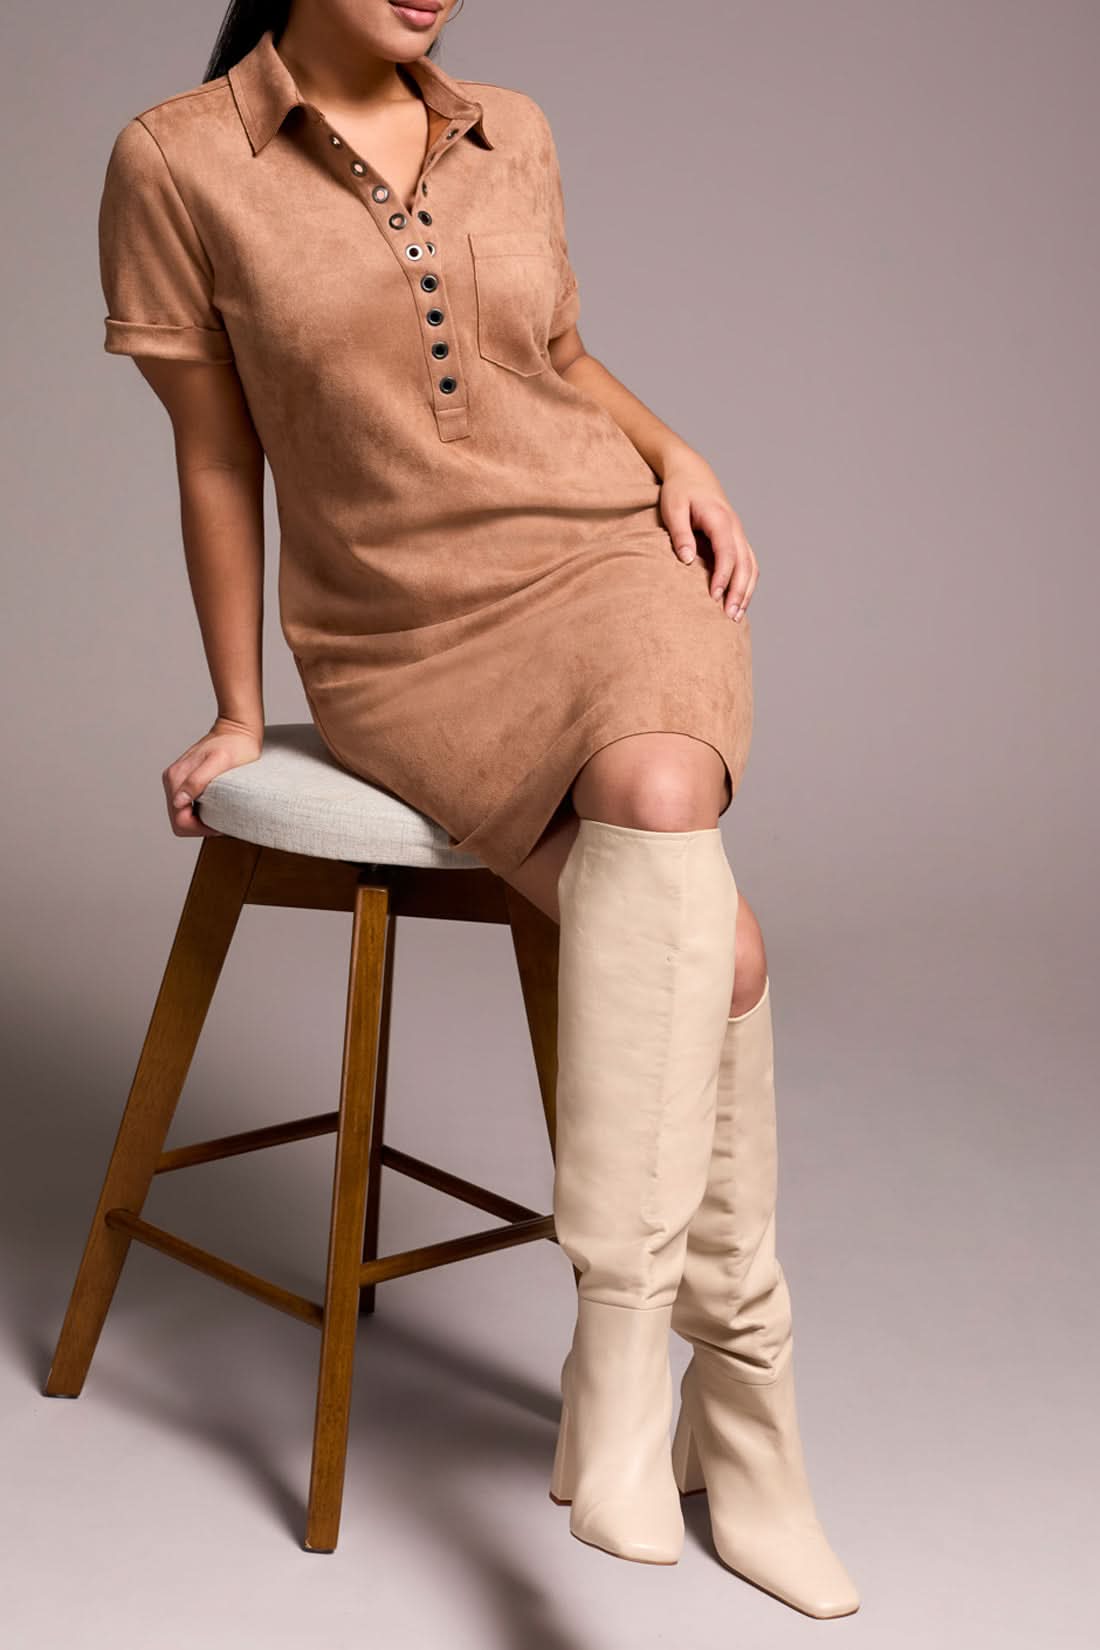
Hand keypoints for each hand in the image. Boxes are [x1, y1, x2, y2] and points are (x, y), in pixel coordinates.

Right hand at [162, 717, 262, 836]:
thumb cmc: (235, 744)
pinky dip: (199, 811)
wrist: (237, 729)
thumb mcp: (219, 762)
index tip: (220, 823)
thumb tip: (179, 801)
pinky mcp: (185, 780)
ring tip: (220, 814)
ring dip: (199, 820)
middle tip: (222, 821)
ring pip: (181, 814)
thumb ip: (197, 780)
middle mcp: (172, 780)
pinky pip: (187, 805)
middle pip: (178, 820)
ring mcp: (177, 780)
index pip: (180, 820)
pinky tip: (215, 806)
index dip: (199, 828)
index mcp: (177, 778)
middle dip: (198, 826)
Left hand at [658, 451, 758, 620]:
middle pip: (745, 564)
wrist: (692, 473)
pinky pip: (748, 564)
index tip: (714, 597)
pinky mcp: (736, 540)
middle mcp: (735, 528)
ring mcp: (738, 534)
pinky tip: (738, 602)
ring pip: (751, 566)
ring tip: (735, 616)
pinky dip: (747, 584)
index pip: (727, 552)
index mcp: (720, 519)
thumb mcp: (673, 507)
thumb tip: (687, 559)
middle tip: (729, 616)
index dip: (723, 576)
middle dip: (739, 591)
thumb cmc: (679, 490)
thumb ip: (680, 533)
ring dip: (746, 591)